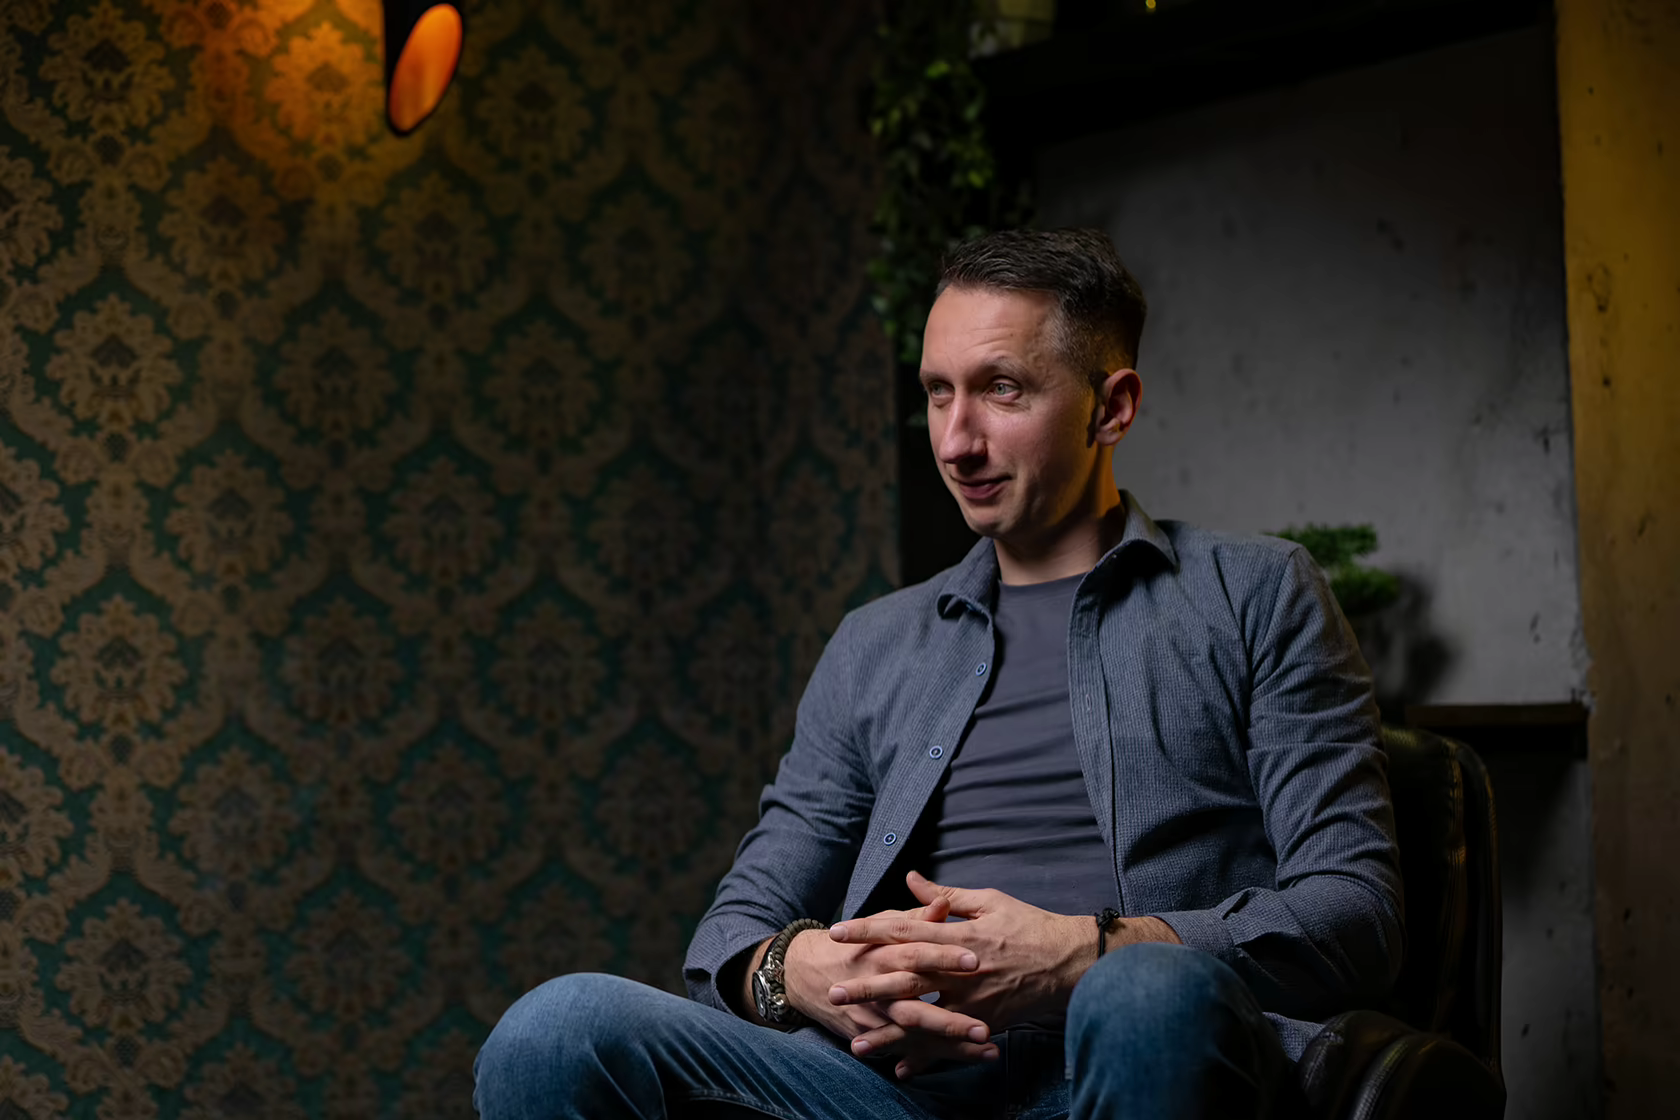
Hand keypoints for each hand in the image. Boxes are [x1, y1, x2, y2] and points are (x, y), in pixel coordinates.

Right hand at [783, 894, 999, 1074]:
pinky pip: (904, 1049)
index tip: (976, 960)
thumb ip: (917, 918)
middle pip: (916, 1005)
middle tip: (985, 1029)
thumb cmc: (857, 945)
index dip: (944, 956)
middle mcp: (879, 987)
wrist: (807, 974)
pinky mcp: (872, 1035)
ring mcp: (875, 1015)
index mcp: (884, 952)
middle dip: (951, 1020)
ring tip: (987, 1049)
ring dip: (950, 1046)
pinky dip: (930, 1060)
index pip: (916, 953)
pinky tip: (964, 1061)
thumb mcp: (883, 924)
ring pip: (914, 1034)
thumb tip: (943, 903)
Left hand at [826, 872, 1090, 1070]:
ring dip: (890, 1033)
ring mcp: (973, 1001)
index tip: (838, 932)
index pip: (904, 931)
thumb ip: (947, 896)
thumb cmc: (1029, 925)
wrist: (1070, 961)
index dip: (869, 931)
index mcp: (959, 935)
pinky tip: (902, 1070)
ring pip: (924, 1020)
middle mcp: (961, 970)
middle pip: (906, 979)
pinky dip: (927, 1058)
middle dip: (868, 987)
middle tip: (834, 993)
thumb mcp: (989, 901)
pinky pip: (950, 1044)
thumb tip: (912, 878)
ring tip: (858, 1044)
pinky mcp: (986, 1023)